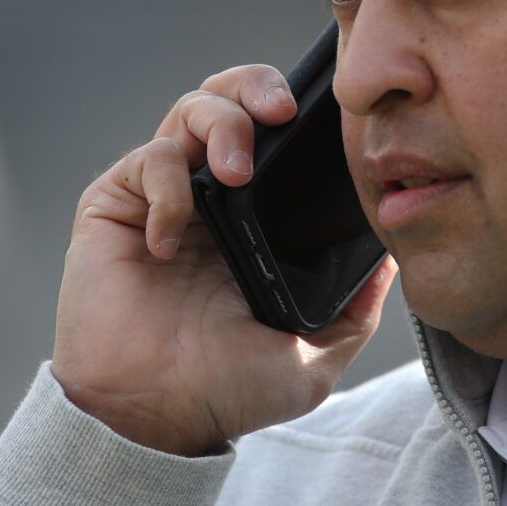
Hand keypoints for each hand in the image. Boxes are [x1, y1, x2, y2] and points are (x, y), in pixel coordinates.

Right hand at [50, 63, 399, 455]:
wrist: (154, 420)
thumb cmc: (226, 393)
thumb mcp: (313, 356)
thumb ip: (355, 308)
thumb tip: (391, 257)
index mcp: (255, 220)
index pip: (275, 138)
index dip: (297, 113)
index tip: (329, 122)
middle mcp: (210, 199)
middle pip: (231, 99)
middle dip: (256, 86)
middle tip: (280, 112)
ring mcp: (162, 198)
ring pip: (189, 111)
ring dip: (220, 123)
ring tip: (236, 171)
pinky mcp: (115, 205)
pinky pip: (146, 160)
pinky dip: (167, 185)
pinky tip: (171, 237)